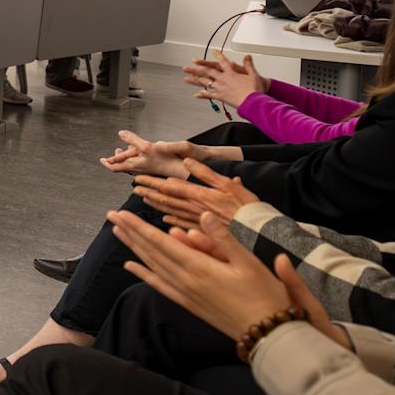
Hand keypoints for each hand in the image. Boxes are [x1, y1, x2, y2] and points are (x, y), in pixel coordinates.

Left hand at [101, 129, 196, 177]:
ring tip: (124, 149)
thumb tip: (120, 133)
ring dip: (127, 156)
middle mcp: (139, 169)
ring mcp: (147, 169)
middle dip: (116, 158)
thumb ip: (132, 140)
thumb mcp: (146, 147)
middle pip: (123, 165)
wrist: (184, 169)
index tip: (101, 160)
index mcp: (134, 165)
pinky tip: (141, 151)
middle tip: (113, 153)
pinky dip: (137, 156)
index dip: (107, 163)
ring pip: (132, 164)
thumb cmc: (167, 161)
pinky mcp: (154, 167)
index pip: (115, 167)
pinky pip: (141, 163)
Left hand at [110, 209, 347, 349]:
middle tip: (111, 216)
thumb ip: (223, 238)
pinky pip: (160, 286)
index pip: (160, 242)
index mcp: (198, 268)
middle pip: (150, 252)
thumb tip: (203, 215)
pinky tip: (132, 266)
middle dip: (130, 232)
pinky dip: (144, 274)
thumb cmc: (264, 295)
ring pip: (152, 266)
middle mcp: (185, 281)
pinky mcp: (189, 304)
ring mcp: (185, 294)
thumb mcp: (248, 262)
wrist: (268, 334)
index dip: (139, 227)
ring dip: (133, 248)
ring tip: (117, 233)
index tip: (120, 213)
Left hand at [132, 162, 258, 232]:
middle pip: (166, 200)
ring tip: (143, 199)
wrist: (259, 232)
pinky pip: (182, 226)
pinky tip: (164, 220)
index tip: (138, 178)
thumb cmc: (247, 207)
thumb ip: (206, 173)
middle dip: (149, 192)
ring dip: (155, 205)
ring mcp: (197, 223)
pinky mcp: (203, 232)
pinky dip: (171, 221)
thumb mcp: (229, 184)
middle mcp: (194, 210)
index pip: (169, 187)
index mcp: (199, 196)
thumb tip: (187, 161)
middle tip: (134, 187)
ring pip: (171, 212)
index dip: (153, 182)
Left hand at [182, 51, 265, 108]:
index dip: (218, 55)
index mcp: (232, 72)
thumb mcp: (253, 74)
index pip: (223, 61)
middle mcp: (224, 79)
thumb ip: (249, 65)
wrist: (253, 101)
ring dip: (196, 80)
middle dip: (197, 68)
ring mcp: (221, 87)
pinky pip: (210, 95)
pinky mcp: (221, 96)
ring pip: (206, 82)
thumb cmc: (255, 89)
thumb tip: (247, 56)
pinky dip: (204, 95)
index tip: (213, 51)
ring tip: (187, 79)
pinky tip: (198, 94)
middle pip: (208, 71)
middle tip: (188, 67)